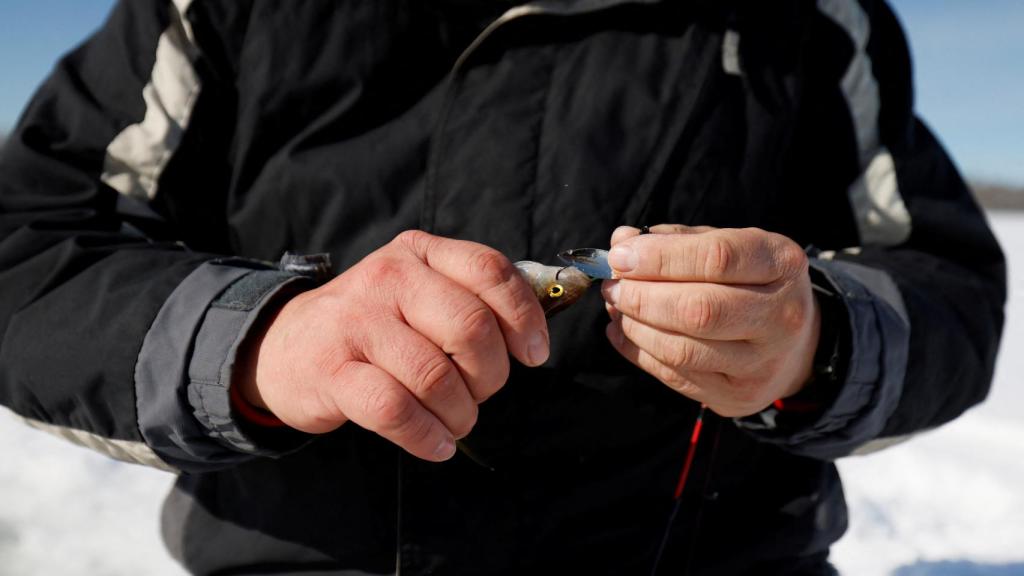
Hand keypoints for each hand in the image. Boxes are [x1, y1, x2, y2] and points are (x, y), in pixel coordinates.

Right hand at [236, 231, 549, 461]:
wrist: (285, 347)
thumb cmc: (373, 326)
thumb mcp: (416, 292)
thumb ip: (469, 299)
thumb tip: (534, 334)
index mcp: (419, 254)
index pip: (489, 270)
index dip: (524, 316)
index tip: (533, 355)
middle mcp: (388, 278)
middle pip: (470, 326)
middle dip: (491, 375)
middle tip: (482, 394)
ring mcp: (356, 323)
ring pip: (436, 376)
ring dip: (460, 413)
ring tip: (456, 422)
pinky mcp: (332, 370)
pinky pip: (395, 409)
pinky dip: (427, 436)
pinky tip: (436, 444)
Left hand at [601, 225, 820, 416]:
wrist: (797, 345)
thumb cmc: (751, 282)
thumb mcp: (729, 246)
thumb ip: (676, 240)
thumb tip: (621, 241)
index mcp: (782, 264)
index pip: (717, 257)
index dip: (660, 256)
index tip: (619, 255)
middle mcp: (781, 316)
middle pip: (698, 310)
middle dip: (641, 296)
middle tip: (612, 285)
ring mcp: (761, 364)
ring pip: (682, 349)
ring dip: (635, 326)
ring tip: (615, 305)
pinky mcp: (737, 397)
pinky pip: (674, 376)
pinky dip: (637, 351)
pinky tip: (621, 331)